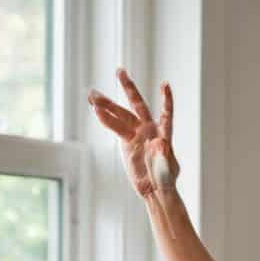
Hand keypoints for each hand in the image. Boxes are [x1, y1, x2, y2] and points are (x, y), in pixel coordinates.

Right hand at [87, 68, 178, 198]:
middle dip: (129, 89)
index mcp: (164, 134)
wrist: (154, 189)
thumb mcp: (167, 169)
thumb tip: (160, 143)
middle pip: (138, 106)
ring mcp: (137, 134)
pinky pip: (115, 127)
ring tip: (92, 95)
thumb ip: (164, 156)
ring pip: (121, 115)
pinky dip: (106, 119)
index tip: (165, 84)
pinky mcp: (127, 141)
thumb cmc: (166, 180)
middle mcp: (150, 130)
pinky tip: (95, 110)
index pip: (166, 113)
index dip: (166, 100)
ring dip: (108, 105)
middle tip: (120, 71)